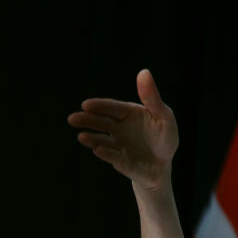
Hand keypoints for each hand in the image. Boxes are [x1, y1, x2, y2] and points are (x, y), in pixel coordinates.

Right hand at [67, 69, 178, 190]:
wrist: (163, 166)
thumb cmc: (165, 138)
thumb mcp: (165, 117)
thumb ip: (153, 98)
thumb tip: (144, 72)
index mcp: (128, 114)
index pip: (112, 108)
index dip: (99, 106)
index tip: (86, 105)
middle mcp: (119, 129)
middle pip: (101, 123)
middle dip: (87, 120)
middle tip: (72, 119)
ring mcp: (118, 145)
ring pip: (102, 140)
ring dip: (92, 138)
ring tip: (81, 137)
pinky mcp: (121, 162)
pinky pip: (113, 157)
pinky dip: (106, 154)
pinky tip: (98, 150)